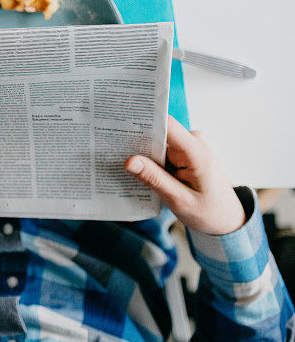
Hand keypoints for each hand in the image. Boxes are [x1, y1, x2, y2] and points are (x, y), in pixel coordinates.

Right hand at [125, 116, 245, 234]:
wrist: (228, 220)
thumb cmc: (209, 213)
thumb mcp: (180, 201)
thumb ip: (155, 180)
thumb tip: (129, 161)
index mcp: (196, 151)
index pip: (167, 125)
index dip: (144, 121)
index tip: (120, 123)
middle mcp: (193, 142)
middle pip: (159, 133)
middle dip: (138, 142)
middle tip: (113, 150)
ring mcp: (189, 147)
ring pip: (158, 143)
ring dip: (144, 155)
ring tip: (124, 165)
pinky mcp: (185, 153)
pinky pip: (163, 151)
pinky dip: (152, 162)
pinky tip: (140, 172)